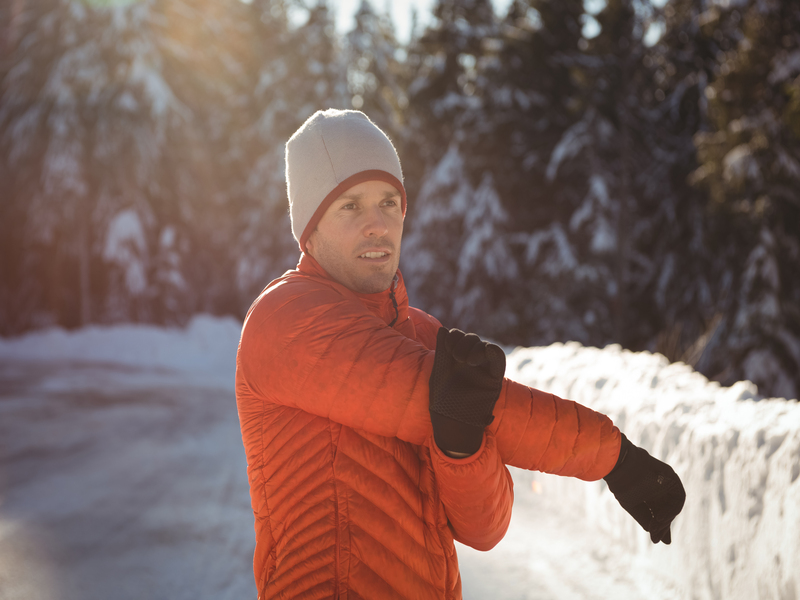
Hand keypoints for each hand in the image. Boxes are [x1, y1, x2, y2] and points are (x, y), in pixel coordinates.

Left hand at [428, 328, 505, 454]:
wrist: (453, 426)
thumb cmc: (442, 403)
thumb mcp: (439, 374)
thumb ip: (443, 353)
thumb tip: (443, 329)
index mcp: (454, 361)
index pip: (458, 338)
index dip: (454, 337)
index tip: (447, 347)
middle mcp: (470, 364)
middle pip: (471, 340)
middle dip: (464, 342)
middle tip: (457, 357)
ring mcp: (482, 370)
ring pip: (484, 345)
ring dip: (474, 346)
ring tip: (465, 360)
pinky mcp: (494, 378)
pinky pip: (497, 358)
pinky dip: (491, 351)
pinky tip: (479, 355)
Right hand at [604, 434, 685, 543]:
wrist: (621, 466)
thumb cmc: (623, 485)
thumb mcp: (633, 506)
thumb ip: (645, 519)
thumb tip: (657, 537)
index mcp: (647, 493)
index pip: (658, 511)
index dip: (659, 526)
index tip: (658, 540)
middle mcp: (658, 488)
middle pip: (667, 510)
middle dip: (664, 525)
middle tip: (659, 538)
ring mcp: (666, 482)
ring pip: (673, 505)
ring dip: (666, 518)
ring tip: (655, 525)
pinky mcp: (671, 476)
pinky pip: (678, 497)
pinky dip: (672, 509)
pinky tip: (660, 517)